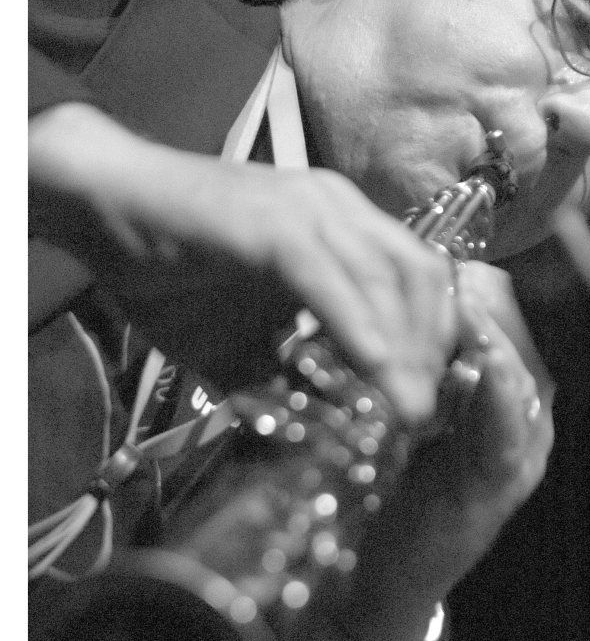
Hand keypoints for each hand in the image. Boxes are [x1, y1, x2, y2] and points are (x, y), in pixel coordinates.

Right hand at [29, 104, 456, 424]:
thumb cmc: (170, 271)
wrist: (104, 207)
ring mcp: (307, 209)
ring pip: (383, 277)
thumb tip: (323, 432)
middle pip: (418, 277)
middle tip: (422, 415)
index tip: (428, 399)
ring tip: (405, 408)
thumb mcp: (241, 341)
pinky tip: (372, 367)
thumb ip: (284, 376)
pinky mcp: (269, 224)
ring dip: (402, 349)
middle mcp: (338, 208)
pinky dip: (353, 323)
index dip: (434, 340)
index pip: (419, 278)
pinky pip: (325, 277)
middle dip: (431, 351)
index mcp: (343, 224)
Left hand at [324, 262, 554, 640]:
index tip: (456, 261)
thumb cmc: (404, 483)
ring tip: (469, 301)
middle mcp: (531, 420)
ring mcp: (523, 453)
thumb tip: (417, 303)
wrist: (395, 571)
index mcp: (514, 398)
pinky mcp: (502, 484)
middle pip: (529, 344)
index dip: (491, 291)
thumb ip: (430, 367)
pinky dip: (499, 394)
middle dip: (492, 305)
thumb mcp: (420, 412)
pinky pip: (508, 431)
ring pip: (525, 380)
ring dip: (496, 338)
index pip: (517, 326)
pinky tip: (484, 365)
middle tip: (454, 271)